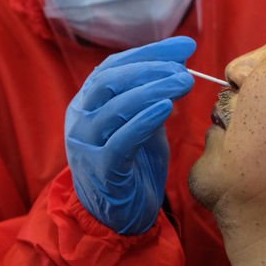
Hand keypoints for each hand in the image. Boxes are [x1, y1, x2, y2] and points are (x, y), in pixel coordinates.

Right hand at [65, 36, 195, 234]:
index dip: (150, 52)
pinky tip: (166, 108)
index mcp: (87, 102)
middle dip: (150, 68)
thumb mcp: (142, 126)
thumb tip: (178, 66)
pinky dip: (143, 121)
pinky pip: (120, 140)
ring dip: (152, 90)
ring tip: (182, 82)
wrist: (116, 220)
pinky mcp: (99, 170)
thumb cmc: (131, 167)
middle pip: (111, 81)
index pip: (115, 66)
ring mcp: (86, 144)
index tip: (185, 46)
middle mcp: (80, 118)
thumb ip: (152, 99)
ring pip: (115, 107)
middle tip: (184, 68)